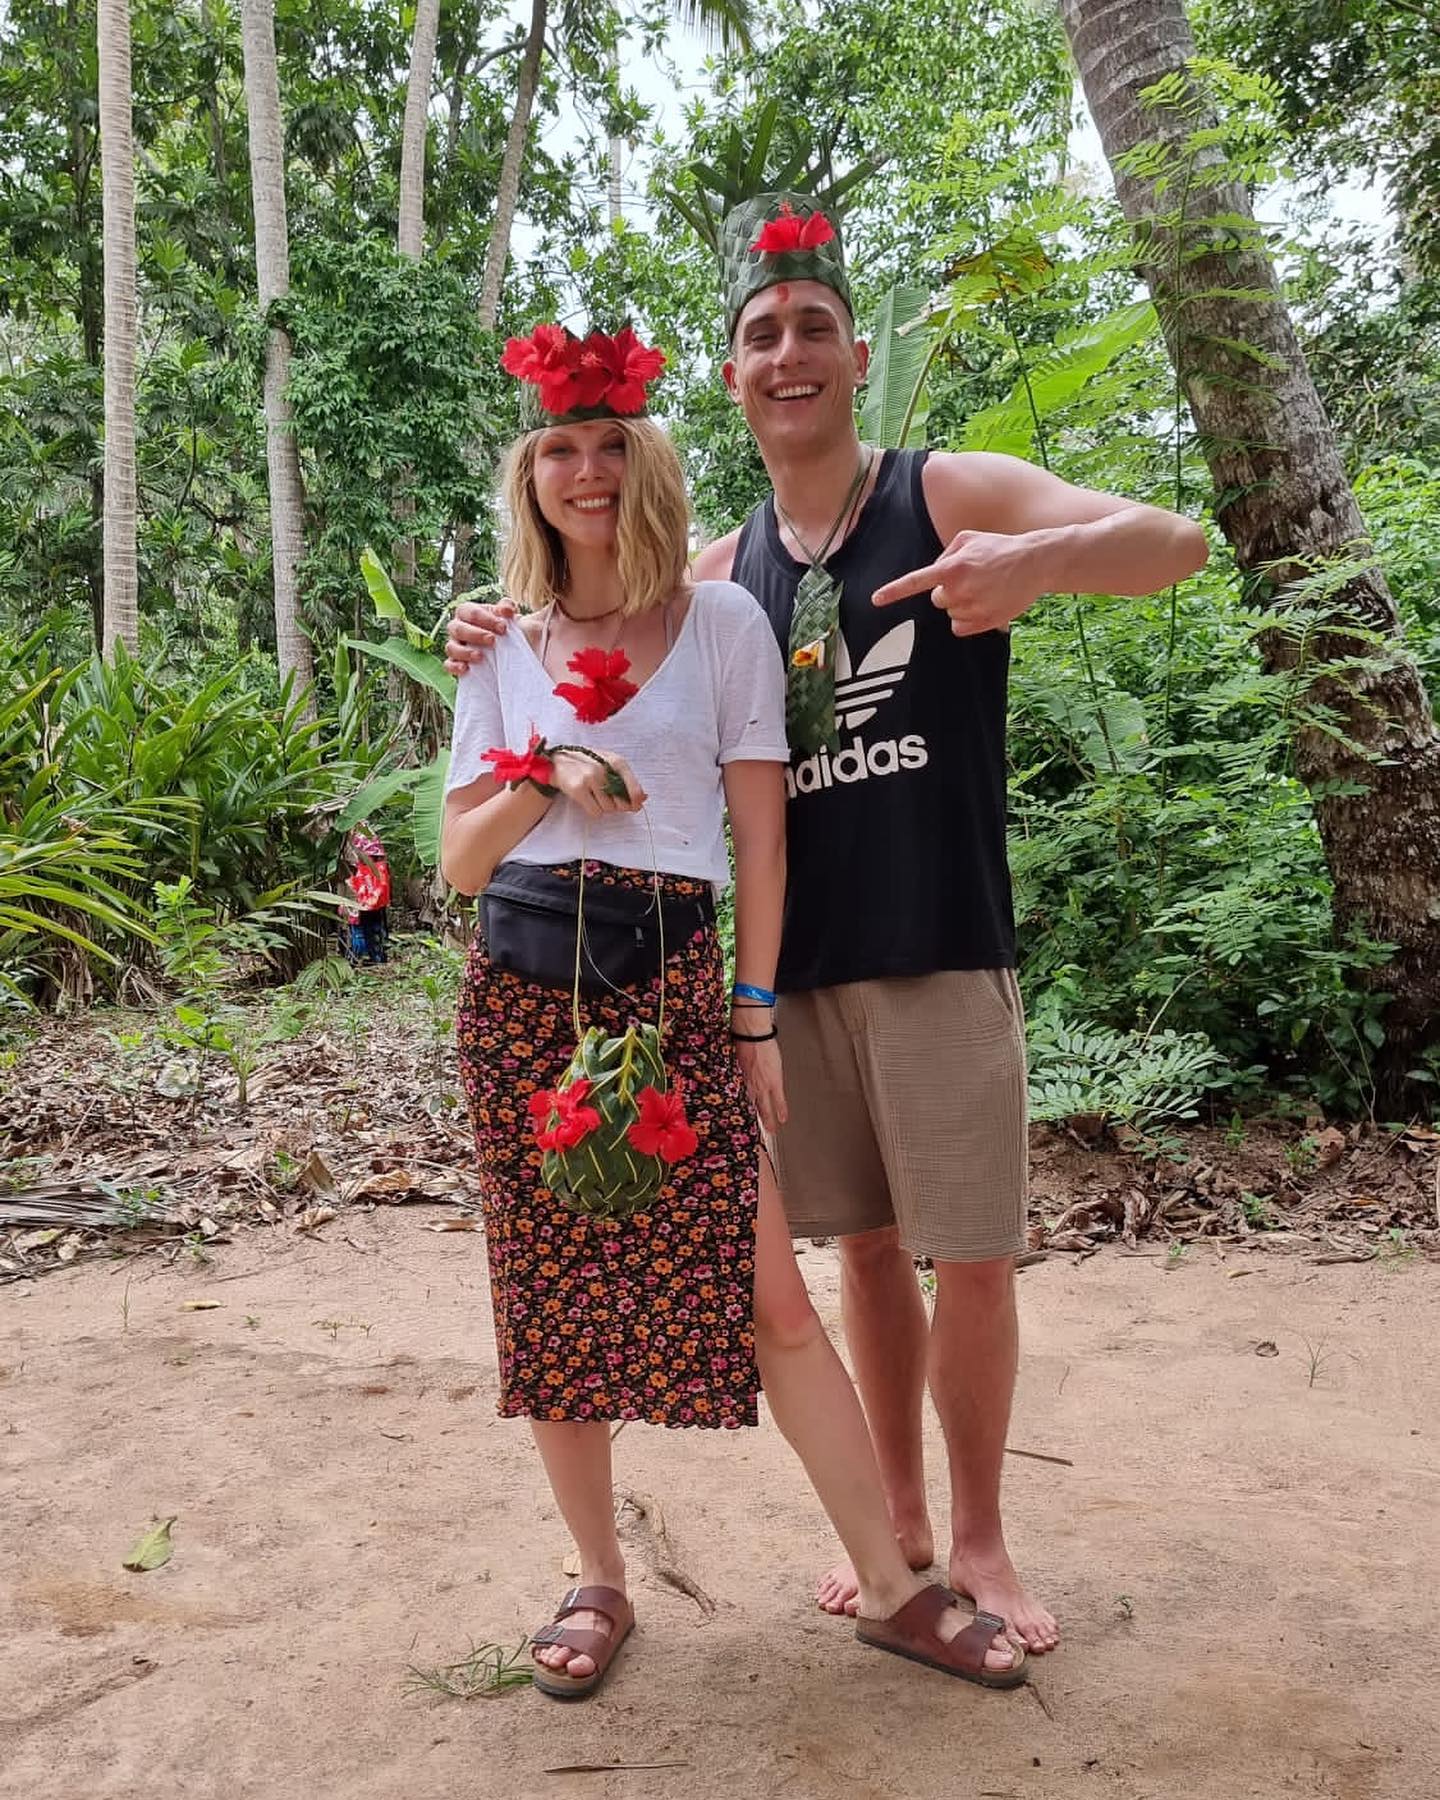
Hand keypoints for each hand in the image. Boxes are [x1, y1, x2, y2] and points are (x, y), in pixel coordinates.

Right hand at [444, 599, 515, 673]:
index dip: (486, 619)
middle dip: (475, 634)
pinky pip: (449, 665)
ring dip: (465, 652)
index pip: (470, 612)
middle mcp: (457, 628)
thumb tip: (507, 610)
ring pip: (451, 647)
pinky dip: (455, 667)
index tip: (503, 627)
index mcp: (467, 612)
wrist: (508, 649)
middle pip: (458, 629)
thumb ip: (507, 607)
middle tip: (493, 640)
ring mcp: (454, 646)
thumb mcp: (508, 616)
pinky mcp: (455, 663)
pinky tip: (465, 668)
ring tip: (480, 657)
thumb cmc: (504, 629)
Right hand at [551, 748, 645, 817]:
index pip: (634, 787)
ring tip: (595, 796)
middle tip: (609, 800)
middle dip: (617, 806)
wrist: (559, 761)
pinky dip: (593, 810)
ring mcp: (591, 778)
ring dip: (603, 807)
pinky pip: (595, 811)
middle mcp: (604, 769)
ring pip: (608, 808)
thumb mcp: (609, 765)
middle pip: (621, 803)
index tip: (635, 806)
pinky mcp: (578, 788)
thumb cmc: (588, 764)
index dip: (636, 801)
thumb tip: (643, 799)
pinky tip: (588, 800)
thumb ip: (627, 780)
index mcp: (616, 761)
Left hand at [732, 1021, 786, 1132]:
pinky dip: (781, 1110)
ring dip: (768, 1120)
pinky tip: (783, 1119)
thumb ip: (737, 1070)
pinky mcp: (774, 1082)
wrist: (752, 1034)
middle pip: (751, 1107)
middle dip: (754, 1120)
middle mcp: (749, 1085)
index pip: (739, 1100)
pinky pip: (778, 1100)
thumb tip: (735, 1073)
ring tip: (771, 1131)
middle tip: (755, 1131)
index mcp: (739, 1080)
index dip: (740, 1110)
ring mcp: (762, 1085)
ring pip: (764, 1107)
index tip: (741, 1119)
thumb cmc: (742, 1041)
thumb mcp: (735, 1059)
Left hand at [872, 528, 1056, 634]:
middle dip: (949, 591)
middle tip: (972, 579)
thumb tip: (934, 574)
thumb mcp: (968, 538)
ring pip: (950, 613)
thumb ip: (945, 554)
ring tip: (985, 589)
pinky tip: (985, 604)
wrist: (1035, 562)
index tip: (875, 600)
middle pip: (937, 599)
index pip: (916, 581)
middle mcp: (959, 589)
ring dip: (961, 604)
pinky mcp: (984, 623)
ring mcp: (972, 608)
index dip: (894, 591)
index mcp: (953, 567)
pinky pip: (959, 628)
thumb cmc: (1000, 547)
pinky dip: (968, 620)